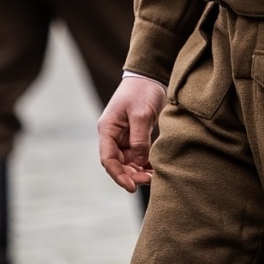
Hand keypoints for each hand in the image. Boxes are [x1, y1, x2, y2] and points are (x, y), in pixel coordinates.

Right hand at [97, 76, 165, 191]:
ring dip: (139, 172)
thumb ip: (139, 139)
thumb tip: (139, 163)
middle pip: (117, 164)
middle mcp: (113, 136)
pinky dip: (145, 165)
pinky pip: (137, 156)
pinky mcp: (135, 137)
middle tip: (149, 181)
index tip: (132, 187)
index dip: (118, 175)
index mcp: (107, 130)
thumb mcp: (141, 114)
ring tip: (154, 177)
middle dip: (131, 175)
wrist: (150, 77)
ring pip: (128, 163)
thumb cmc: (141, 91)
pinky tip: (155, 170)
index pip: (108, 159)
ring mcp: (123, 138)